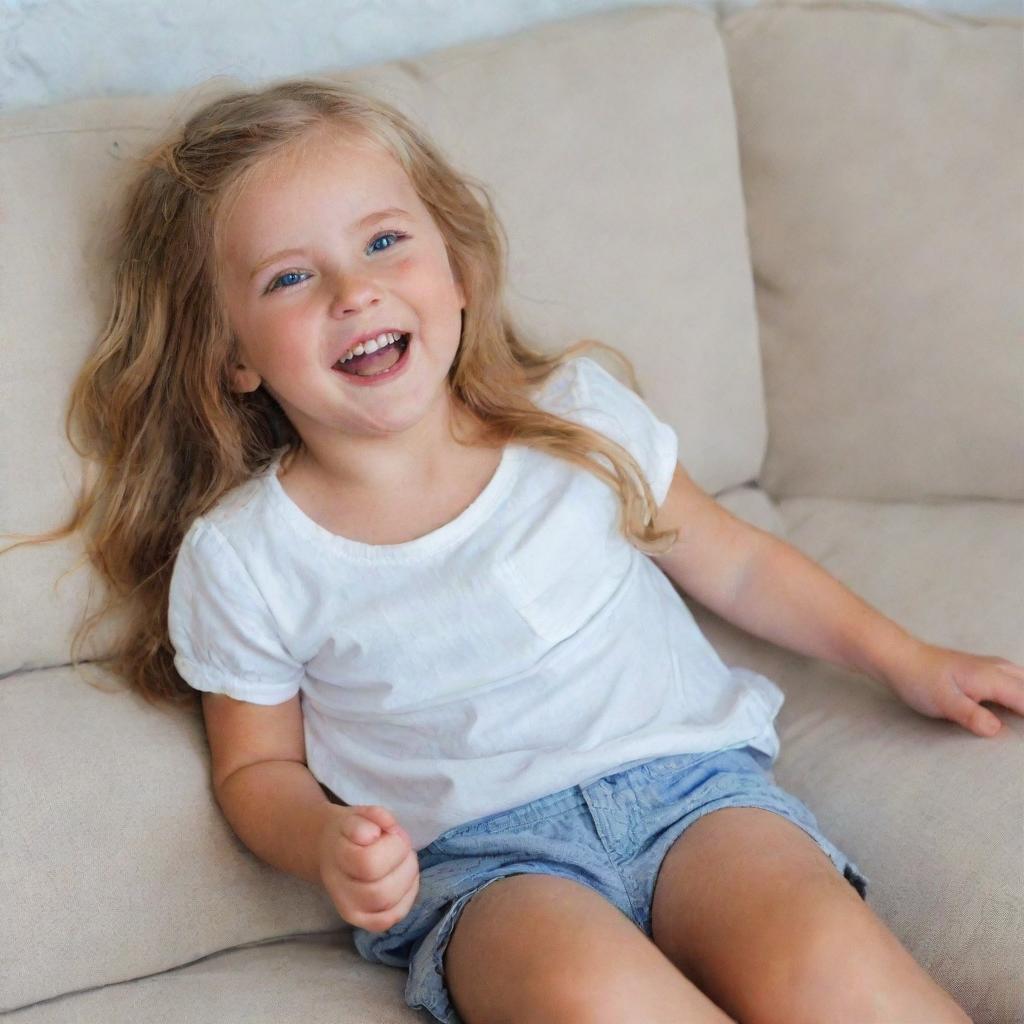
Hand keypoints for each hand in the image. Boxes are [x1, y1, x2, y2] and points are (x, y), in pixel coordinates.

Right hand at [318, 804, 419, 932]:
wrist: (331, 851)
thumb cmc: (350, 831)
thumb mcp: (359, 814)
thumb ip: (373, 816)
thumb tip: (375, 833)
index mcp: (336, 859)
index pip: (368, 863)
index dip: (391, 843)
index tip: (389, 831)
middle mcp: (339, 891)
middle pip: (381, 891)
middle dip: (402, 863)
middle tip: (399, 844)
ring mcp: (351, 911)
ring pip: (389, 906)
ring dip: (408, 878)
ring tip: (403, 859)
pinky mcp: (365, 921)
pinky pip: (393, 917)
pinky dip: (407, 897)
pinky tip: (404, 878)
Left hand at [881, 641, 1023, 736]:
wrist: (901, 658)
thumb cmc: (920, 680)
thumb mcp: (943, 701)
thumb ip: (970, 715)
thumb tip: (996, 730)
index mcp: (993, 678)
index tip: (1023, 742)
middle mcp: (999, 669)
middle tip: (1021, 735)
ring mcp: (994, 667)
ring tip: (1019, 726)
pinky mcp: (987, 670)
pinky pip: (1017, 681)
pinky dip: (1021, 694)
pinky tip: (1015, 709)